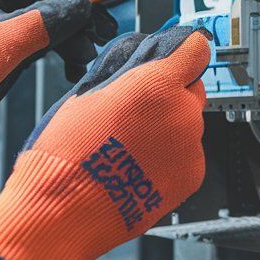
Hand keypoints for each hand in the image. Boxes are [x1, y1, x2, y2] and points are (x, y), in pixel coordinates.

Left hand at [0, 0, 117, 151]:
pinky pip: (44, 42)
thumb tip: (82, 4)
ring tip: (90, 53)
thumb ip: (48, 19)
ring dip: (74, 36)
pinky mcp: (8, 48)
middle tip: (106, 26)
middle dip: (80, 12)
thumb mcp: (8, 40)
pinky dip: (61, 52)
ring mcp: (3, 25)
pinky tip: (74, 68)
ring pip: (51, 21)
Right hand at [0, 26, 211, 259]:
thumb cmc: (66, 153)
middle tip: (135, 112)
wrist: (63, 210)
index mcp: (157, 85)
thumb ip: (126, 70)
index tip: (176, 56)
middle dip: (169, 93)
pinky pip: (187, 155)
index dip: (183, 51)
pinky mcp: (191, 178)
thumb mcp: (87, 91)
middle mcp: (182, 114)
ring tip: (129, 146)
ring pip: (188, 124)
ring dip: (168, 128)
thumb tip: (141, 60)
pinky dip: (169, 157)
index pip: (196, 49)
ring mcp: (190, 149)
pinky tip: (138, 166)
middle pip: (191, 88)